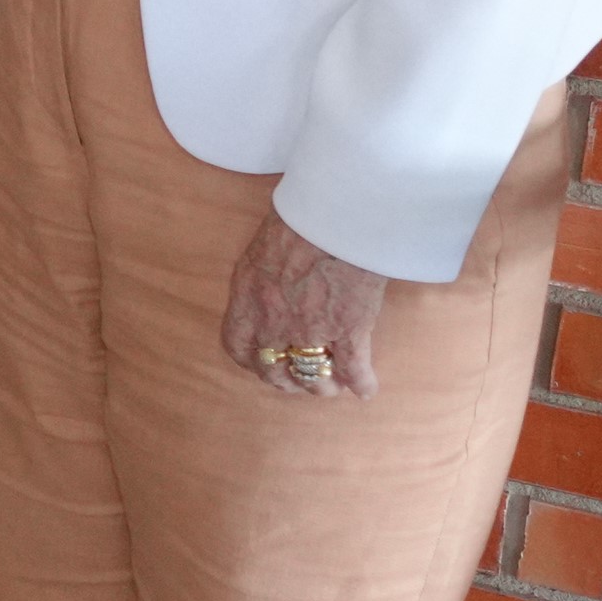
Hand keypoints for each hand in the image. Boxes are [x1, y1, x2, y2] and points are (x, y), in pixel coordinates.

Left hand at [225, 213, 391, 400]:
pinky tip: (365, 389)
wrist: (336, 211)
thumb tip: (272, 281)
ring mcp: (311, 329)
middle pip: (271, 368)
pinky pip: (353, 369)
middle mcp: (274, 320)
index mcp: (247, 296)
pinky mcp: (348, 330)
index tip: (261, 362)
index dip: (250, 359)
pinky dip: (361, 383)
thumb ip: (263, 274)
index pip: (236, 345)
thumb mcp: (264, 245)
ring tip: (331, 385)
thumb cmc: (301, 215)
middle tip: (297, 379)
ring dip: (321, 385)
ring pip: (312, 376)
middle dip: (285, 379)